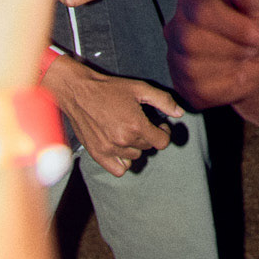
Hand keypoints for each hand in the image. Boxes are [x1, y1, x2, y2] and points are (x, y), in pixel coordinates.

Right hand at [42, 58, 180, 176]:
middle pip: (148, 147)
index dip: (164, 132)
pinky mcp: (97, 154)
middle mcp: (123, 141)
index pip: (162, 142)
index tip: (159, 124)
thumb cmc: (110, 89)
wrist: (79, 92)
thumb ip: (163, 101)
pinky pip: (119, 169)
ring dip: (135, 146)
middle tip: (141, 122)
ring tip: (128, 131)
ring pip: (135, 156)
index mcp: (136, 125)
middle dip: (148, 135)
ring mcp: (109, 149)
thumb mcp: (140, 88)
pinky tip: (120, 146)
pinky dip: (123, 161)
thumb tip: (180, 113)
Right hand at [166, 0, 258, 114]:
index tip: (257, 35)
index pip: (201, 11)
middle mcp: (176, 28)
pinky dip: (226, 85)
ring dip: (229, 66)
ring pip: (192, 67)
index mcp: (192, 2)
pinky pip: (198, 90)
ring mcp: (175, 58)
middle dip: (230, 48)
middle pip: (190, 41)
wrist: (258, 59)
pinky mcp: (182, 85)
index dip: (232, 26)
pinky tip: (236, 75)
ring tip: (244, 59)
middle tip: (252, 49)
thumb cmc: (255, 27)